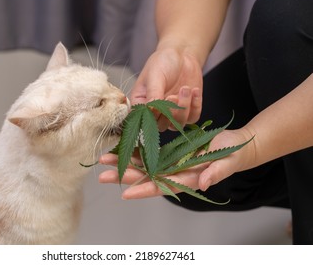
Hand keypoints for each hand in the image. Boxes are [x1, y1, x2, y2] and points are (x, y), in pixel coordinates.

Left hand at [99, 128, 254, 199]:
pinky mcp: (171, 154)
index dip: (145, 190)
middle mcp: (176, 174)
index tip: (126, 193)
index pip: (163, 187)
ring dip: (125, 164)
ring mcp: (172, 164)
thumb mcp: (227, 160)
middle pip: (147, 178)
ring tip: (105, 160)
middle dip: (125, 176)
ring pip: (144, 166)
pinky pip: (150, 155)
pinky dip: (136, 152)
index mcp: (189, 179)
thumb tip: (204, 183)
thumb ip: (216, 172)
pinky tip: (121, 150)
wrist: (234, 146)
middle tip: (103, 174)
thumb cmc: (233, 153)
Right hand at [130, 48, 202, 129]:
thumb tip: (151, 111)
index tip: (160, 102)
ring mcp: (172, 112)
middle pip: (161, 126)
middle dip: (170, 112)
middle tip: (173, 95)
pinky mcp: (188, 110)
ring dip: (183, 108)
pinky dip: (195, 106)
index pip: (143, 120)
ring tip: (185, 89)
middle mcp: (156, 112)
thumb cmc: (163, 61)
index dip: (153, 117)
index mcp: (142, 103)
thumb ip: (153, 94)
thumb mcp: (155, 75)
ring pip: (178, 124)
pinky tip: (194, 90)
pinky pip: (193, 118)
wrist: (182, 54)